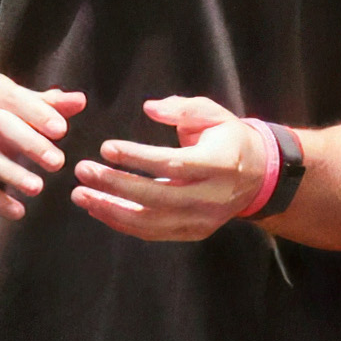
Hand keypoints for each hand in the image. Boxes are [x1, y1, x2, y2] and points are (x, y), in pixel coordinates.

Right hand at [0, 73, 87, 219]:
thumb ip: (48, 105)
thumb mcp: (16, 106)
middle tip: (57, 162)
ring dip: (11, 173)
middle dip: (28, 143)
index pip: (13, 97)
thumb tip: (79, 101)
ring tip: (37, 188)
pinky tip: (16, 210)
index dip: (37, 113)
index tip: (62, 130)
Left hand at [70, 93, 278, 241]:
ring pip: (151, 221)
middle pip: (156, 196)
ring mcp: (202, 220)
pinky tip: (98, 207)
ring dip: (111, 209)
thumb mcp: (213, 114)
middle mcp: (211, 197)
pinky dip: (122, 222)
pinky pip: (152, 232)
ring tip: (81, 194)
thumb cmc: (228, 139)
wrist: (260, 176)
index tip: (106, 148)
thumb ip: (183, 109)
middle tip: (82, 170)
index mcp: (219, 164)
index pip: (172, 164)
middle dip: (115, 185)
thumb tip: (150, 107)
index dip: (137, 158)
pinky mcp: (193, 233)